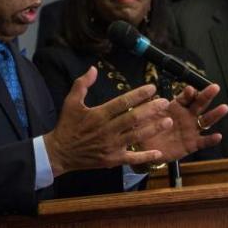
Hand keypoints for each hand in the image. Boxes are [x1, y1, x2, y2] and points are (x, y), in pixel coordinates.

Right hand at [44, 66, 173, 176]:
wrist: (60, 152)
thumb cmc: (67, 126)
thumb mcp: (70, 102)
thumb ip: (82, 84)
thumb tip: (93, 68)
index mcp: (98, 115)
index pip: (122, 102)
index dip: (138, 95)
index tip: (152, 88)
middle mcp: (107, 130)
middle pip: (133, 118)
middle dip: (151, 110)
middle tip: (165, 102)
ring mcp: (111, 146)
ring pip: (136, 136)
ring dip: (153, 129)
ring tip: (168, 121)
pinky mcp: (112, 159)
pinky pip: (132, 158)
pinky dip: (146, 156)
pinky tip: (159, 152)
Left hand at [140, 83, 227, 160]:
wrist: (143, 148)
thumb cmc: (145, 127)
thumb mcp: (145, 114)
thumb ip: (150, 105)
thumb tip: (151, 93)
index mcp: (176, 107)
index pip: (185, 97)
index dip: (189, 93)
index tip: (190, 89)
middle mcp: (186, 116)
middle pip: (199, 104)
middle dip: (206, 95)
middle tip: (214, 88)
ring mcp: (191, 130)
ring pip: (205, 121)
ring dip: (215, 114)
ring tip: (223, 108)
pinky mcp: (192, 144)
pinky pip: (203, 142)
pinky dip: (211, 140)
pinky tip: (218, 136)